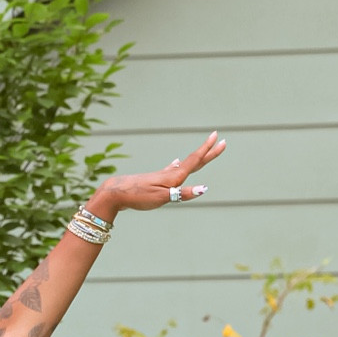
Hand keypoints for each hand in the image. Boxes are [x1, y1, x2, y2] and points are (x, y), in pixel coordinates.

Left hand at [88, 132, 226, 219]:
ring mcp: (162, 176)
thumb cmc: (139, 196)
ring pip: (183, 165)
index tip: (218, 138)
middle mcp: (170, 173)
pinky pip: (170, 170)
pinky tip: (175, 163)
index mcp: (174, 177)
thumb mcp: (162, 198)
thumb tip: (204, 188)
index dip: (208, 151)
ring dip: (196, 158)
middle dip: (208, 153)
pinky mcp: (154, 180)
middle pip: (193, 162)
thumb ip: (183, 193)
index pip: (195, 161)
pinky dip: (176, 166)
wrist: (116, 193)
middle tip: (221, 142)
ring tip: (205, 151)